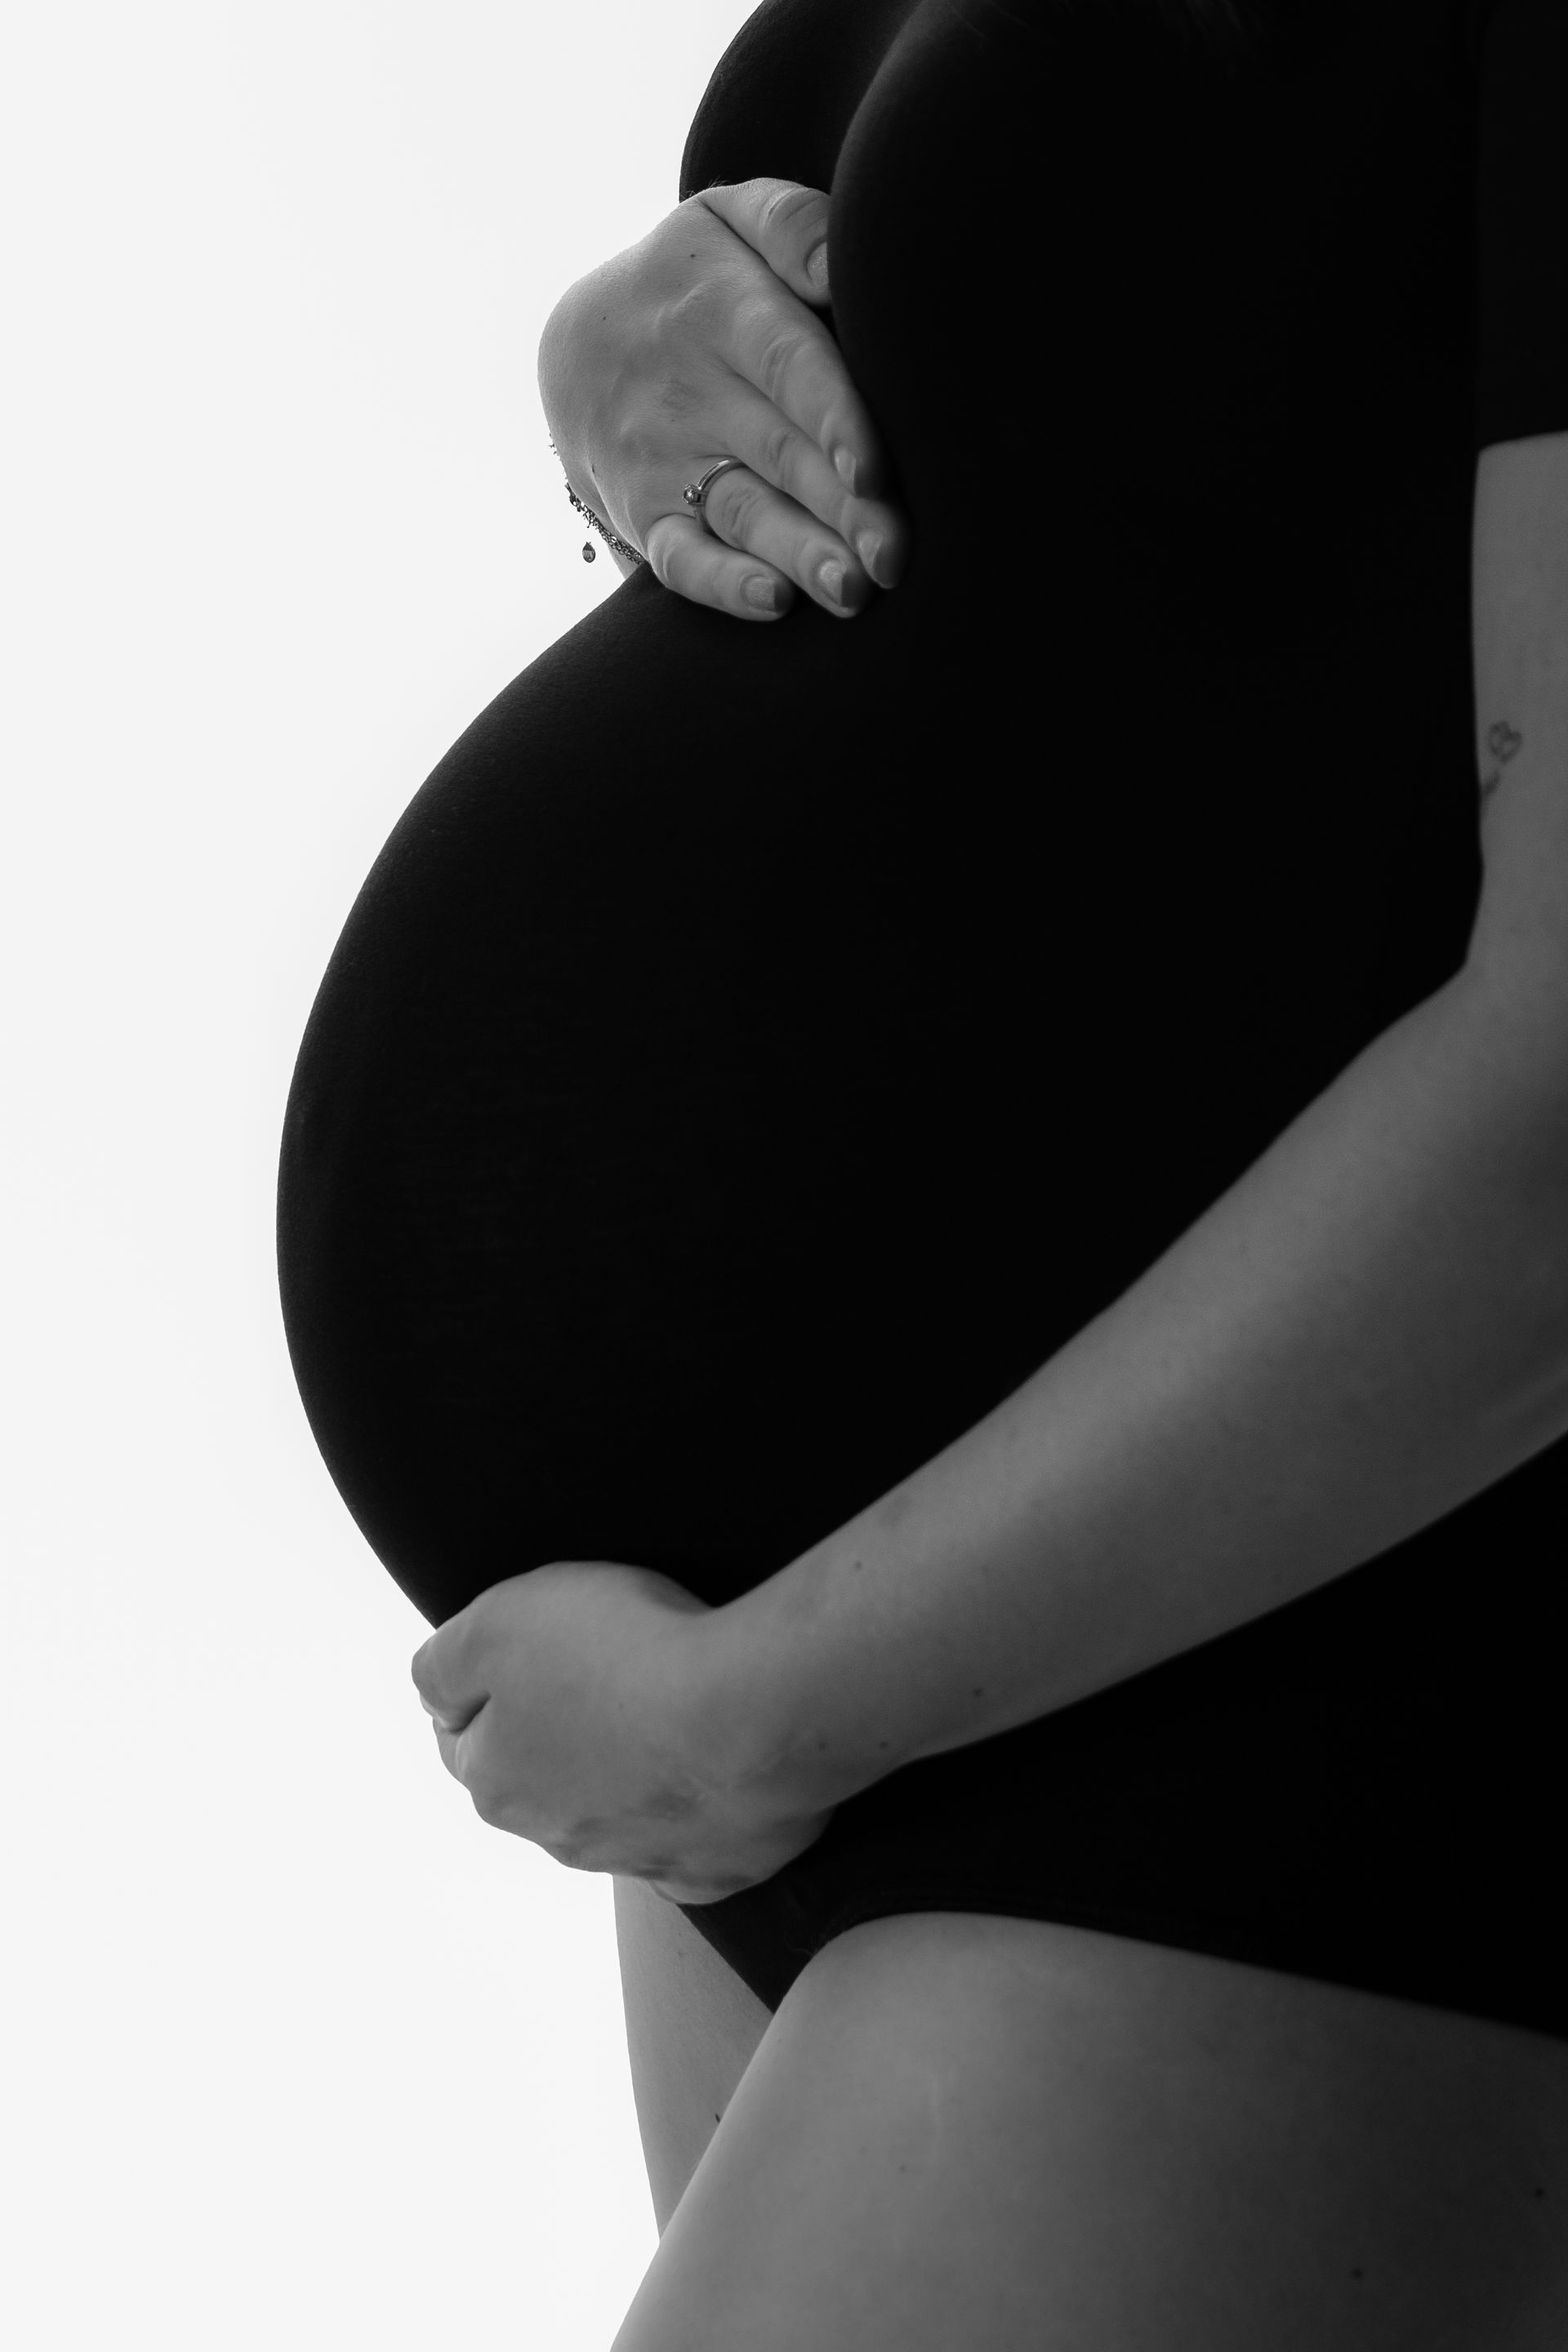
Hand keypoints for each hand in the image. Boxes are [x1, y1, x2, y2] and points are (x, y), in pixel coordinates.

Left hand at [410, 1560, 837, 1905]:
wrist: (753, 1711)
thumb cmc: (627, 1653)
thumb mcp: (500, 1620)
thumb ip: (443, 1664)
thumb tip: (431, 1696)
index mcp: (497, 1782)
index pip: (463, 1741)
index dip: (487, 1691)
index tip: (526, 1652)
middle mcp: (558, 1837)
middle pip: (541, 1781)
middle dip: (559, 1735)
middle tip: (602, 1672)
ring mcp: (640, 1860)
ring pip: (614, 1814)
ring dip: (627, 1772)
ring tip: (668, 1710)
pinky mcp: (714, 1869)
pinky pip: (690, 1845)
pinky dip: (694, 1813)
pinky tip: (711, 1774)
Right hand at [537, 176, 911, 621]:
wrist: (584, 342)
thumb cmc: (698, 281)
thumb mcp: (731, 223)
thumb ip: (795, 228)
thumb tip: (842, 267)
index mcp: (722, 309)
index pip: (784, 363)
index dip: (831, 416)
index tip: (873, 468)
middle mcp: (690, 391)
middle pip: (780, 453)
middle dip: (841, 508)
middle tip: (896, 554)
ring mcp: (663, 461)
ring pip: (742, 513)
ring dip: (799, 556)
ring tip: (854, 591)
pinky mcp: (646, 518)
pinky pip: (681, 561)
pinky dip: (723, 586)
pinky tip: (774, 602)